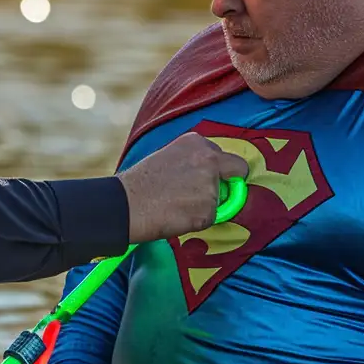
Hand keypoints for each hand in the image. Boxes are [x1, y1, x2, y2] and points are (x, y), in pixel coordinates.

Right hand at [117, 133, 246, 243]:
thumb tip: (213, 177)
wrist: (126, 203)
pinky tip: (177, 214)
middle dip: (228, 183)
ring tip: (177, 204)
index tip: (217, 178)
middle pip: (237, 172)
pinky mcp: (209, 209)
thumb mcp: (171, 157)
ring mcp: (210, 185)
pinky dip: (197, 221)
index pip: (229, 157)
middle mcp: (209, 159)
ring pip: (220, 199)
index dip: (224, 171)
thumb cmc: (142, 183)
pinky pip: (210, 218)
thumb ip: (195, 163)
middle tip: (203, 194)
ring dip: (205, 205)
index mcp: (198, 143)